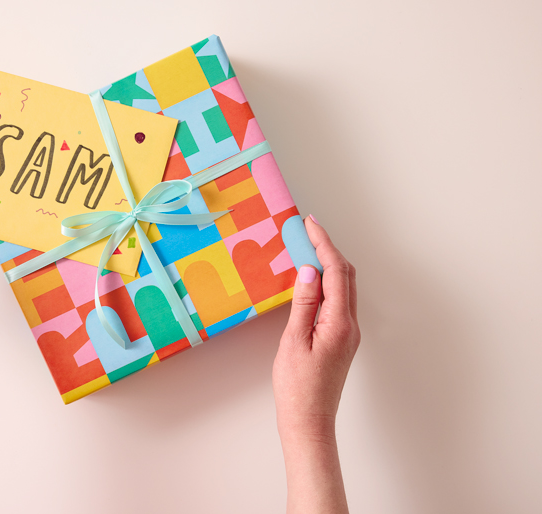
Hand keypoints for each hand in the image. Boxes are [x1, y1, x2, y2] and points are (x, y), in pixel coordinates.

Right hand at [273, 216, 359, 438]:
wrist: (309, 420)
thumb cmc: (298, 387)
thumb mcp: (294, 341)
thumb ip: (305, 303)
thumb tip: (310, 271)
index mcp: (339, 323)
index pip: (335, 272)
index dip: (323, 244)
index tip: (310, 224)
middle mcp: (350, 325)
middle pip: (345, 275)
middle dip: (328, 248)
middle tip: (307, 230)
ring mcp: (348, 332)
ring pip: (344, 286)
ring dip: (328, 263)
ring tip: (307, 247)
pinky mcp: (342, 338)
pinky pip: (338, 300)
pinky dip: (328, 281)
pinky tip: (312, 278)